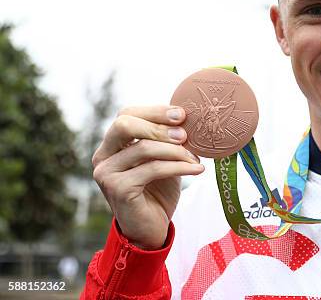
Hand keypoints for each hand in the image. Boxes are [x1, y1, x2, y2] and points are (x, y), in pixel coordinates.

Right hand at [92, 105, 202, 248]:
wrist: (151, 229)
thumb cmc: (157, 190)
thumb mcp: (163, 158)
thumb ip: (165, 138)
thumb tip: (185, 115)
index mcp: (111, 144)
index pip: (127, 114)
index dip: (154, 111)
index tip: (181, 115)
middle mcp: (103, 156)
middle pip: (125, 124)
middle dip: (159, 126)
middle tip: (186, 135)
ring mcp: (106, 173)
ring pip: (144, 148)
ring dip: (176, 151)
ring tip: (195, 158)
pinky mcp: (118, 189)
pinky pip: (153, 169)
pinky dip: (179, 167)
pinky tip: (197, 169)